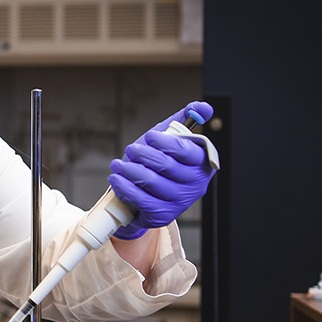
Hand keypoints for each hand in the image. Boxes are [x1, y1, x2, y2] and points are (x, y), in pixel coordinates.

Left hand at [110, 101, 215, 239]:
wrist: (142, 195)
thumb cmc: (157, 163)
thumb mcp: (170, 139)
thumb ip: (184, 121)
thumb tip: (204, 106)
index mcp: (202, 163)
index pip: (188, 151)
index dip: (167, 143)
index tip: (150, 136)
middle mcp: (196, 185)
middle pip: (168, 166)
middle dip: (144, 155)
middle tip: (131, 149)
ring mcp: (180, 202)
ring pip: (153, 183)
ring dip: (131, 170)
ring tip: (118, 164)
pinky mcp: (162, 215)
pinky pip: (142, 200)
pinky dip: (125, 187)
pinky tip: (116, 178)